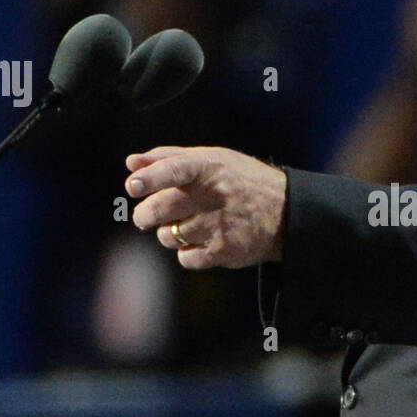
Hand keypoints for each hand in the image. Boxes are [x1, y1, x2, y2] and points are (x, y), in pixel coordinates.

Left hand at [125, 145, 287, 268]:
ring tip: (190, 224)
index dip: (150, 178)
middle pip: (159, 210)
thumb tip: (131, 163)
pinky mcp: (223, 251)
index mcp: (208, 167)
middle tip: (147, 215)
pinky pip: (185, 258)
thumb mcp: (212, 159)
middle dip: (144, 215)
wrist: (286, 212)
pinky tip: (203, 240)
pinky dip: (187, 252)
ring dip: (169, 233)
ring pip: (167, 236)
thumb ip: (169, 159)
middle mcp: (213, 195)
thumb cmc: (240, 180)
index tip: (132, 186)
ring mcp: (218, 226)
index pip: (173, 170)